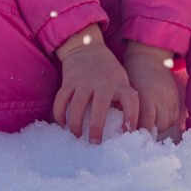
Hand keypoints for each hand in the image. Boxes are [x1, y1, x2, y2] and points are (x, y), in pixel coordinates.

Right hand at [53, 25, 138, 143]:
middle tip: (95, 143)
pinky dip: (59, 114)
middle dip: (96, 127)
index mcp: (118, 84)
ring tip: (77, 135)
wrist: (87, 48)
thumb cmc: (108, 71)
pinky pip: (61, 100)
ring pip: (76, 106)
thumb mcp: (121, 81)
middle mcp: (102, 83)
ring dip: (75, 124)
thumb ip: (123, 100)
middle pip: (99, 108)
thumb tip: (128, 128)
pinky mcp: (68, 81)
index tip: (128, 132)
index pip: (130, 100)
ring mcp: (83, 81)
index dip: (131, 117)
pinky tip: (62, 124)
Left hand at [123, 41, 182, 140]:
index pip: (145, 125)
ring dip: (158, 128)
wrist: (148, 58)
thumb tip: (121, 131)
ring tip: (148, 128)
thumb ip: (126, 111)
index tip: (130, 139)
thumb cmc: (132, 75)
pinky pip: (174, 117)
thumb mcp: (126, 93)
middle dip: (148, 133)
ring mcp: (171, 98)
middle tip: (138, 136)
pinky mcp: (177, 97)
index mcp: (146, 98)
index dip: (138, 134)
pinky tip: (158, 120)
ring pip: (167, 123)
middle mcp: (161, 99)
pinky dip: (167, 121)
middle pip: (158, 126)